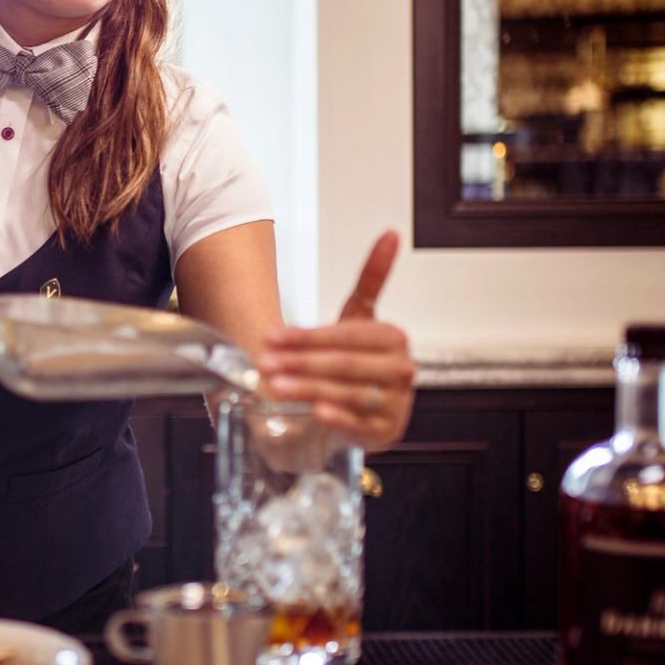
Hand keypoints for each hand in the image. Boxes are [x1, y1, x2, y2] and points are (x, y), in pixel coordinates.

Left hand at [257, 230, 414, 451]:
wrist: (368, 405)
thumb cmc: (357, 358)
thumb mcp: (361, 318)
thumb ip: (372, 278)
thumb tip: (391, 233)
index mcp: (394, 338)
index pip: (346, 334)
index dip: (306, 336)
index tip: (270, 336)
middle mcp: (400, 370)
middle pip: (345, 363)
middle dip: (300, 362)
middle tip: (264, 361)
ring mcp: (396, 403)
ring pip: (349, 393)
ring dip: (309, 389)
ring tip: (275, 386)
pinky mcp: (387, 432)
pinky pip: (360, 424)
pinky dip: (337, 418)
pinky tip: (314, 413)